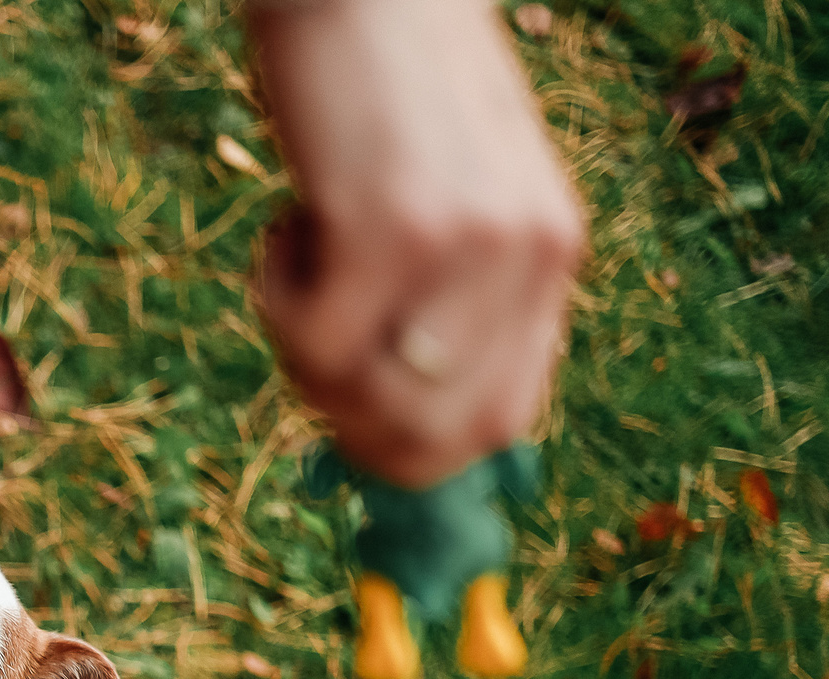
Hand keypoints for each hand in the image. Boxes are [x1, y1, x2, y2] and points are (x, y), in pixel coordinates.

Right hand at [248, 0, 585, 488]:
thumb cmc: (390, 78)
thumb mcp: (454, 189)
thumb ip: (453, 287)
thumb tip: (390, 412)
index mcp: (553, 254)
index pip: (503, 423)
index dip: (417, 450)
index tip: (350, 421)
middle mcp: (528, 258)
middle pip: (439, 437)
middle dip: (352, 425)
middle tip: (307, 348)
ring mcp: (468, 246)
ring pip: (368, 398)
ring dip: (304, 356)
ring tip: (299, 260)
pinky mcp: (394, 226)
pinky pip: (316, 342)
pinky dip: (276, 301)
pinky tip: (287, 225)